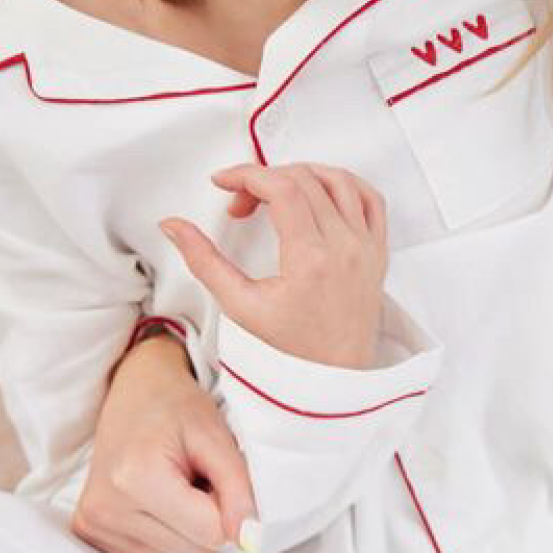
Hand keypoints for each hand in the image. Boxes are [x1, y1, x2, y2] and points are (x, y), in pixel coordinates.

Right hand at [74, 335, 255, 552]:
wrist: (134, 393)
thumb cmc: (178, 409)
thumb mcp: (217, 437)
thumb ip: (238, 488)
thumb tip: (248, 538)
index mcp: (136, 478)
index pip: (209, 532)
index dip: (228, 508)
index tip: (216, 476)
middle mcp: (106, 508)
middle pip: (194, 552)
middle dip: (210, 520)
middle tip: (197, 479)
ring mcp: (94, 524)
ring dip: (190, 531)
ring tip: (179, 488)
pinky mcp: (90, 533)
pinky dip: (169, 538)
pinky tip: (161, 502)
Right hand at [162, 163, 386, 369]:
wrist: (335, 377)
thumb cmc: (291, 349)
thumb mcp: (239, 306)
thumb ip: (204, 260)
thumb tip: (173, 225)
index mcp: (312, 258)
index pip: (283, 188)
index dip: (247, 175)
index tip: (223, 182)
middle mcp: (346, 246)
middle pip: (305, 180)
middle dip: (264, 180)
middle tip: (241, 205)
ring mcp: (367, 247)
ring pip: (340, 181)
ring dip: (303, 175)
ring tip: (275, 195)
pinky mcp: (379, 251)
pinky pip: (370, 199)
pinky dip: (343, 185)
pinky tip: (319, 194)